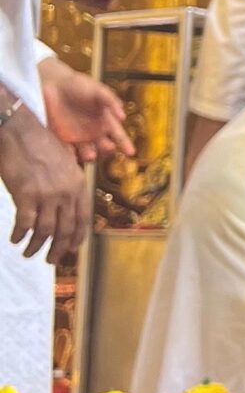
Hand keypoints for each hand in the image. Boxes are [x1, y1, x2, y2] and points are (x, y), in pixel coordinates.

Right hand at [0, 103, 87, 258]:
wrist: (20, 131)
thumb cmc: (39, 144)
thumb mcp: (64, 163)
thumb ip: (68, 184)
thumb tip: (65, 207)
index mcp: (78, 184)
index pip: (82, 219)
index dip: (76, 238)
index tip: (70, 250)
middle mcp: (66, 192)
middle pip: (65, 230)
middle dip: (58, 249)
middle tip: (51, 261)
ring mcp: (47, 194)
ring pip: (45, 231)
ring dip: (36, 247)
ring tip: (28, 254)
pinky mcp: (27, 194)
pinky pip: (25, 224)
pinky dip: (20, 234)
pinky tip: (15, 239)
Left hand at [39, 61, 131, 164]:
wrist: (53, 85)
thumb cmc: (78, 85)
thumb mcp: (97, 90)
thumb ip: (110, 101)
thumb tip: (123, 117)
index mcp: (105, 120)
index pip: (118, 135)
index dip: (125, 144)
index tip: (131, 153)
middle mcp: (94, 131)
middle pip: (104, 146)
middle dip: (107, 148)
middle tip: (108, 146)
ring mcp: (78, 136)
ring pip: (87, 151)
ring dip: (90, 155)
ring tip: (91, 154)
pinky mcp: (63, 138)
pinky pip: (68, 150)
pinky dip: (70, 155)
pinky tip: (71, 154)